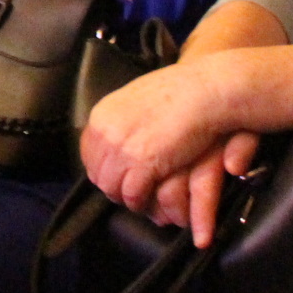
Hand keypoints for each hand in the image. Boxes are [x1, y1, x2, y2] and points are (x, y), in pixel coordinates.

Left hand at [79, 59, 243, 237]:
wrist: (204, 91)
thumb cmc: (179, 93)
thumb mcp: (136, 100)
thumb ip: (120, 120)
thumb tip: (111, 137)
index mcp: (102, 116)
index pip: (88, 153)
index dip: (102, 169)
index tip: (115, 176)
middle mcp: (105, 132)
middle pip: (97, 173)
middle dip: (111, 186)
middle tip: (127, 192)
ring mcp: (121, 148)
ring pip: (111, 187)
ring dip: (124, 197)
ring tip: (138, 199)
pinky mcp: (142, 163)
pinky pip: (132, 194)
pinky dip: (139, 201)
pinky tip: (149, 200)